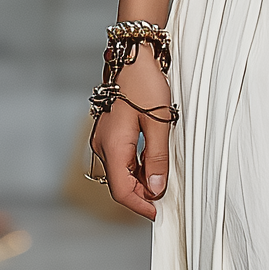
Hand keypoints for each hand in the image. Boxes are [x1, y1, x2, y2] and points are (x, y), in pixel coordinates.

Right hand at [92, 45, 173, 220]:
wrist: (132, 56)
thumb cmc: (144, 84)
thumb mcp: (159, 123)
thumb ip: (157, 158)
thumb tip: (157, 188)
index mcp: (112, 147)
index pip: (121, 191)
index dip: (140, 206)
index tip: (158, 213)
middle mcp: (102, 146)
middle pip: (119, 185)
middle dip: (142, 194)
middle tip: (166, 195)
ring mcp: (103, 140)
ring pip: (120, 173)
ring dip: (140, 181)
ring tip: (163, 177)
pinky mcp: (109, 133)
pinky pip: (121, 159)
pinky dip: (136, 168)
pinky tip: (152, 163)